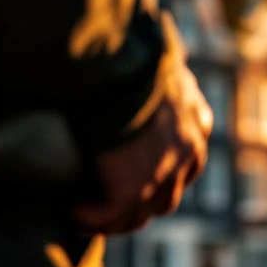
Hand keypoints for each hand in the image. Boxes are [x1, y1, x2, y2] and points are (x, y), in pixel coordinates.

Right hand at [74, 57, 212, 234]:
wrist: (116, 59)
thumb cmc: (128, 47)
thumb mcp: (155, 55)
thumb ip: (156, 71)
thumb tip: (143, 50)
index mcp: (197, 121)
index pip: (189, 163)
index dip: (165, 177)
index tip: (140, 180)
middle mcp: (188, 151)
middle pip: (167, 196)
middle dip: (140, 204)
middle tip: (106, 206)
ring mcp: (164, 174)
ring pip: (139, 213)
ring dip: (112, 219)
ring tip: (83, 216)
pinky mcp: (134, 189)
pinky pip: (109, 215)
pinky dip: (88, 218)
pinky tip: (69, 213)